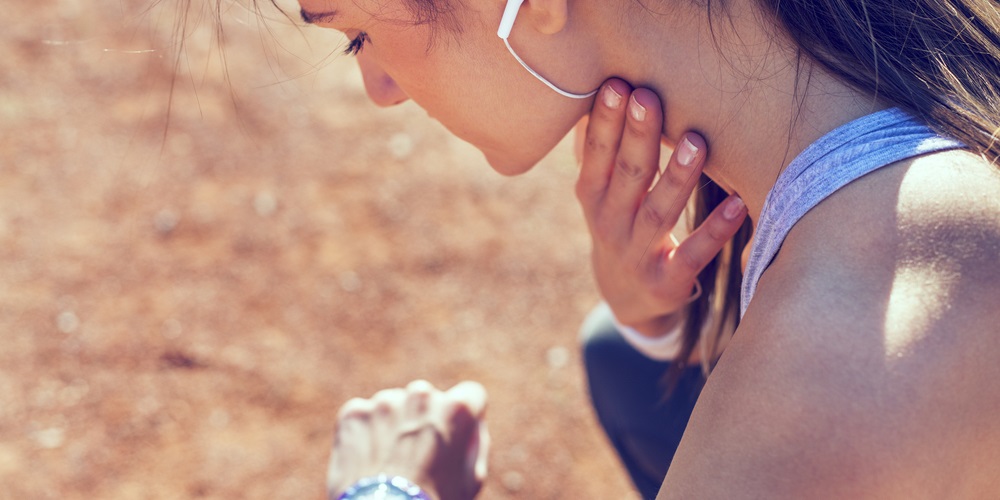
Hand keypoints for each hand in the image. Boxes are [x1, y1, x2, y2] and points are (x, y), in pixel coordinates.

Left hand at [327, 380, 488, 499]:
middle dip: (423, 420)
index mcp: (458, 409)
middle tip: (416, 456)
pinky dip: (364, 435)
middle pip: (426, 400)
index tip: (454, 437)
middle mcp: (422, 395)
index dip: (463, 419)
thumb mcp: (471, 479)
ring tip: (389, 463)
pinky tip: (369, 462)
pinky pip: (363, 417)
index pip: (471, 395)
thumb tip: (471, 425)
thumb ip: (474, 443)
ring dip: (392, 426)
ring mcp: (385, 402)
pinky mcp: (354, 412)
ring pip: (392, 407)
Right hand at [575, 79, 747, 336]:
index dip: (605, 123)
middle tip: (649, 98)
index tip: (618, 85)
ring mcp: (638, 256)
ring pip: (658, 213)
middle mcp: (610, 226)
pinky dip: (716, 230)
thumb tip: (598, 94)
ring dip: (677, 178)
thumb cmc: (620, 226)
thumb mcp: (599, 194)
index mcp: (592, 199)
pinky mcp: (668, 281)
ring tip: (697, 142)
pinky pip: (694, 254)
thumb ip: (599, 152)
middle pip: (626, 178)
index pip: (596, 157)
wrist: (627, 299)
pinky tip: (738, 204)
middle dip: (637, 138)